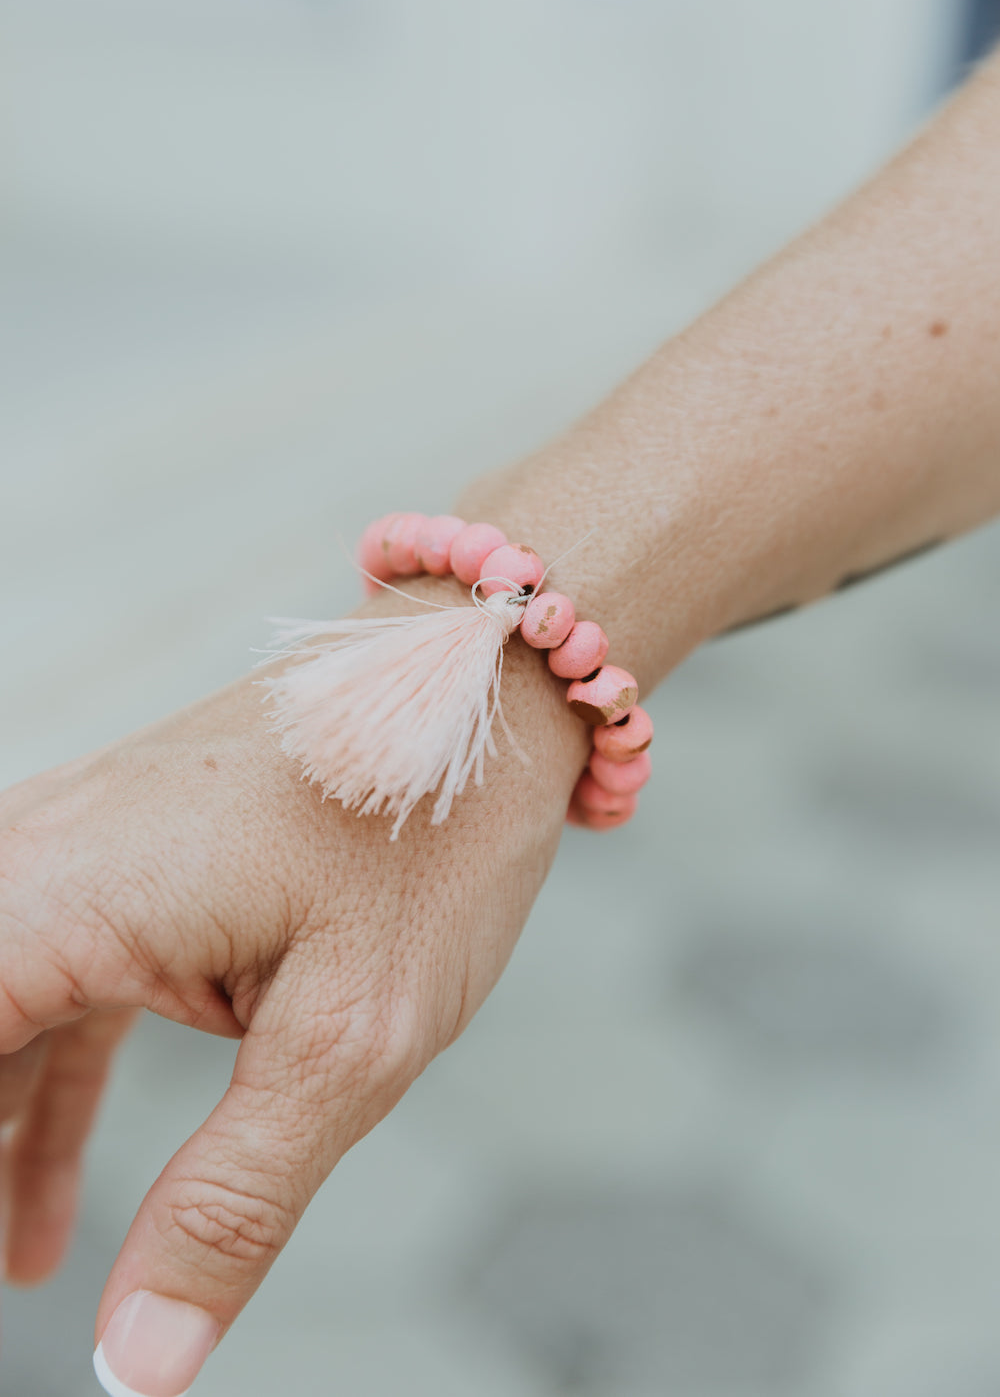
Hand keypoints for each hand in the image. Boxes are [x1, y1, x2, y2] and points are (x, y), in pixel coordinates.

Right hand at [0, 581, 585, 1396]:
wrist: (487, 686)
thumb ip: (231, 1201)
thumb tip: (136, 1362)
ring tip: (9, 1264)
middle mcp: (40, 857)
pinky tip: (40, 1217)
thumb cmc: (429, 834)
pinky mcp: (131, 855)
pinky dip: (39, 1098)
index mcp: (61, 898)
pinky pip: (51, 991)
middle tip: (3, 1257)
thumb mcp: (346, 1041)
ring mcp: (83, 848)